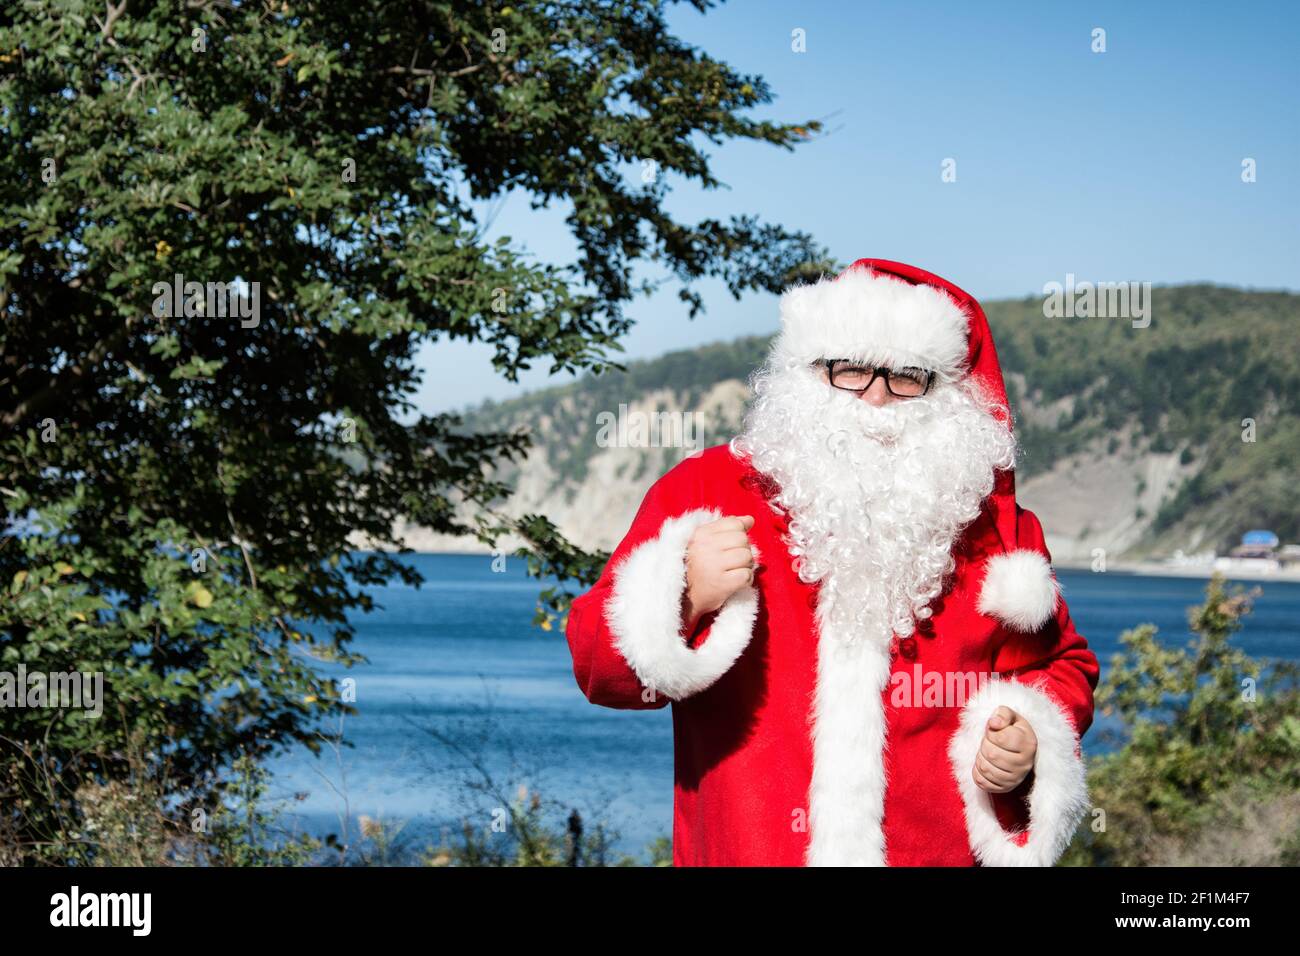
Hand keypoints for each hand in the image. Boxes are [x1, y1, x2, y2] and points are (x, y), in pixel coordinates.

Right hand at [682, 515, 756, 629]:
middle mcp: (706, 547)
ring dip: (746, 566)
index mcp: (701, 534)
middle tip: (733, 562)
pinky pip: (747, 575)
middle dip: (743, 550)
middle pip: (743, 540)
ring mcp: (714, 565)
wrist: (684, 598)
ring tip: (734, 571)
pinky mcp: (722, 583)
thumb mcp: (705, 542)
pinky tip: (736, 582)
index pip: (735, 524)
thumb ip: (726, 527)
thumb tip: (750, 519)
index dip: (738, 535)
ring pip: (747, 556)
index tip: (729, 547)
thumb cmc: (697, 568)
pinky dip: (746, 580)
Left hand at [972, 706, 1036, 792]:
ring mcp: (1016, 779)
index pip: (999, 738)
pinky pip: (981, 782)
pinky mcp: (1005, 788)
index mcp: (1028, 744)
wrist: (1019, 750)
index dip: (990, 732)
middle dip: (984, 744)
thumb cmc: (1013, 731)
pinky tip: (985, 763)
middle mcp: (1025, 764)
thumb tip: (993, 723)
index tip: (994, 731)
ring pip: (985, 768)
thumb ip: (1002, 714)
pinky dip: (977, 771)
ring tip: (988, 752)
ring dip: (980, 757)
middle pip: (991, 754)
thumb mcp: (1011, 717)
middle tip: (989, 742)